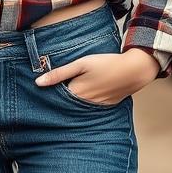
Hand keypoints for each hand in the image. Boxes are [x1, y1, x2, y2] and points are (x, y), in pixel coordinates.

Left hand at [33, 48, 159, 104]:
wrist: (133, 70)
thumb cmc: (106, 63)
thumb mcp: (81, 64)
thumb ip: (59, 73)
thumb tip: (38, 83)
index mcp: (76, 93)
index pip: (55, 98)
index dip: (48, 94)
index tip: (40, 90)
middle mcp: (84, 104)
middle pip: (65, 104)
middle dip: (58, 100)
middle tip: (50, 93)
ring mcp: (95, 107)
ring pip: (77, 107)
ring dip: (71, 103)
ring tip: (68, 93)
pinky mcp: (105, 106)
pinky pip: (89, 108)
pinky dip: (84, 104)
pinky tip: (84, 96)